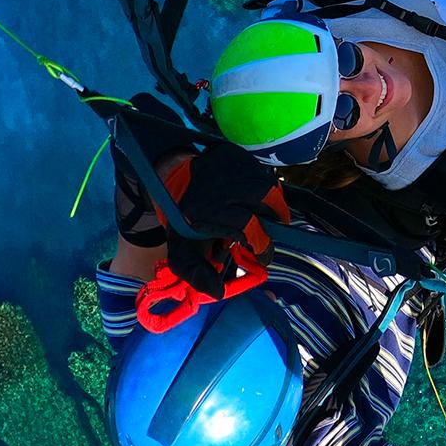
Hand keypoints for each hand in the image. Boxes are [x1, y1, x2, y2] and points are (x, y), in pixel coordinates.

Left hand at [163, 141, 281, 299]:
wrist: (173, 182)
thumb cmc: (183, 223)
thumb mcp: (182, 253)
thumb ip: (198, 275)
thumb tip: (219, 292)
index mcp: (202, 210)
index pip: (247, 226)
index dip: (261, 246)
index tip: (262, 258)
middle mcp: (218, 184)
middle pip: (266, 202)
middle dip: (270, 223)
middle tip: (265, 237)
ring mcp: (229, 165)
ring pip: (269, 187)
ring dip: (273, 207)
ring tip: (267, 220)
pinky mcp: (236, 154)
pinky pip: (264, 175)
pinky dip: (266, 191)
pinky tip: (256, 201)